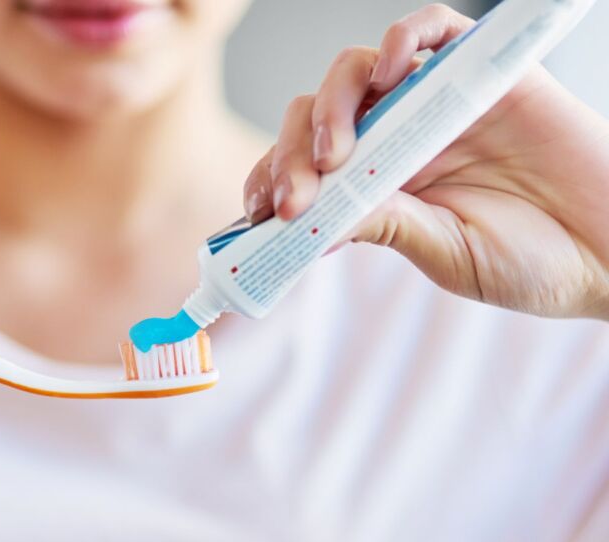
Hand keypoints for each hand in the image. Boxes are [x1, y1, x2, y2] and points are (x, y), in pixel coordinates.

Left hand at [244, 3, 608, 319]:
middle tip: (297, 196)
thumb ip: (383, 225)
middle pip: (315, 121)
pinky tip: (387, 74)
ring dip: (330, 105)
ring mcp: (432, 105)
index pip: (304, 172)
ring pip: (354, 74)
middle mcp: (395, 143)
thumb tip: (307, 221)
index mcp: (378, 189)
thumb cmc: (533, 262)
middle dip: (291, 155)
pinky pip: (428, 31)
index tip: (255, 216)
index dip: (270, 184)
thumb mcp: (443, 253)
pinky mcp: (478, 72)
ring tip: (337, 153)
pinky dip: (401, 40)